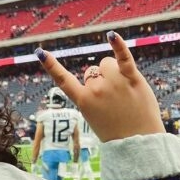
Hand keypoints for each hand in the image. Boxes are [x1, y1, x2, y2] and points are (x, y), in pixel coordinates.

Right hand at [37, 33, 163, 142]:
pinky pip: (123, 57)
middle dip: (102, 80)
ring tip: (126, 92)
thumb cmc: (118, 132)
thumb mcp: (95, 117)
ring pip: (108, 63)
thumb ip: (94, 96)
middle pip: (93, 71)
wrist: (138, 143)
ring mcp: (114, 83)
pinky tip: (111, 36)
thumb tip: (102, 69)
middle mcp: (95, 89)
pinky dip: (118, 45)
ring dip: (115, 71)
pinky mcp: (132, 78)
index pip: (63, 80)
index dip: (51, 65)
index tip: (40, 52)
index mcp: (83, 101)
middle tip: (115, 102)